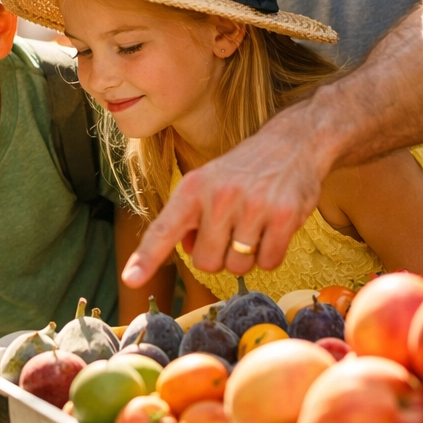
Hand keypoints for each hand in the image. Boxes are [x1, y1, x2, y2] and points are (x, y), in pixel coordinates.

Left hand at [122, 109, 329, 284]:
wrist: (292, 143)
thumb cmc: (242, 171)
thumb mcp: (207, 183)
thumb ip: (190, 218)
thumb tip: (185, 250)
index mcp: (192, 187)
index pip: (163, 229)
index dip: (146, 257)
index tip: (130, 279)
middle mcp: (218, 196)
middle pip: (204, 263)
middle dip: (217, 255)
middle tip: (231, 229)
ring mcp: (252, 206)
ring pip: (237, 267)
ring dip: (246, 257)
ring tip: (253, 225)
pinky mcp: (283, 216)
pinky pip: (268, 262)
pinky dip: (270, 255)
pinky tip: (273, 229)